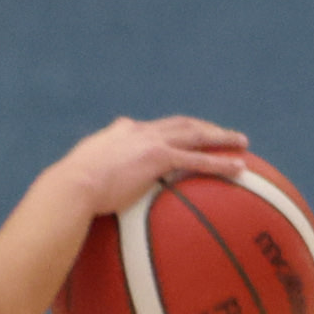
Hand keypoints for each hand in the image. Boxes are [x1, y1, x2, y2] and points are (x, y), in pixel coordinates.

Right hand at [49, 114, 250, 221]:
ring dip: (221, 137)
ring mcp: (151, 143)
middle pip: (181, 124)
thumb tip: (90, 189)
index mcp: (122, 131)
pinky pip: (198, 160)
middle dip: (204, 127)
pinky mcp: (159, 159)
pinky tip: (239, 168)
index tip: (186, 133)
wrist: (72, 186)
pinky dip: (220, 162)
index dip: (174, 129)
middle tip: (223, 133)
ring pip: (196, 135)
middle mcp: (140, 131)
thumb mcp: (82, 174)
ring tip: (242, 143)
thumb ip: (94, 173)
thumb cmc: (71, 189)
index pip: (154, 126)